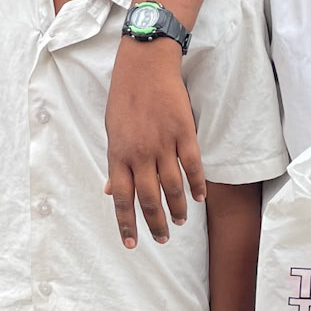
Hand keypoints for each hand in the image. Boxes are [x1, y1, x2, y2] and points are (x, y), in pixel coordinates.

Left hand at [104, 37, 204, 249]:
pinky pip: (192, 165)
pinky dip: (196, 184)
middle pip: (149, 199)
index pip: (122, 199)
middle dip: (156, 223)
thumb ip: (116, 163)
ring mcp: (163, 144)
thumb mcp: (111, 131)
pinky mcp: (183, 133)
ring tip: (181, 221)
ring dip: (178, 208)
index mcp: (118, 155)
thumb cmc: (124, 98)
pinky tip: (199, 197)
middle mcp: (140, 154)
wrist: (144, 66)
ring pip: (172, 186)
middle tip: (162, 238)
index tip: (131, 243)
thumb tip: (111, 190)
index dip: (127, 224)